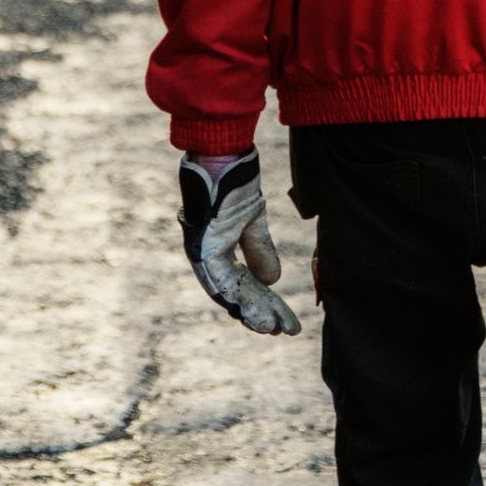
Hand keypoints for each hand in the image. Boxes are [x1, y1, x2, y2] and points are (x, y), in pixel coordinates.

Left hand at [178, 150, 300, 335]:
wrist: (222, 153)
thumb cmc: (234, 182)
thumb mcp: (254, 220)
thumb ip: (259, 249)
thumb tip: (272, 282)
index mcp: (220, 249)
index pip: (243, 284)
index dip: (263, 303)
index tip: (283, 320)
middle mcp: (209, 256)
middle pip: (237, 293)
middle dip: (261, 313)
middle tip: (282, 332)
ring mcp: (203, 252)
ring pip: (229, 292)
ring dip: (252, 311)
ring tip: (272, 329)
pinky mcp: (202, 246)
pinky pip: (221, 279)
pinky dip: (241, 297)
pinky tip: (257, 311)